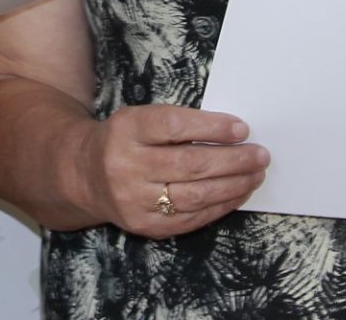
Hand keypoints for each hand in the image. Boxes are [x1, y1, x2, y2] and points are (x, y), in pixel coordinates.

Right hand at [74, 104, 267, 237]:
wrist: (85, 175)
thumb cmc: (124, 140)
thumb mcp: (139, 119)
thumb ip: (178, 124)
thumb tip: (232, 133)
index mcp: (126, 130)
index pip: (173, 126)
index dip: (210, 128)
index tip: (242, 129)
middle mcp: (126, 166)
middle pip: (189, 164)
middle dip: (232, 160)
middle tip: (260, 154)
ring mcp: (135, 200)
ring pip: (194, 195)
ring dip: (233, 185)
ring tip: (256, 174)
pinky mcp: (146, 226)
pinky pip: (191, 218)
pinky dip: (220, 205)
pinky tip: (238, 193)